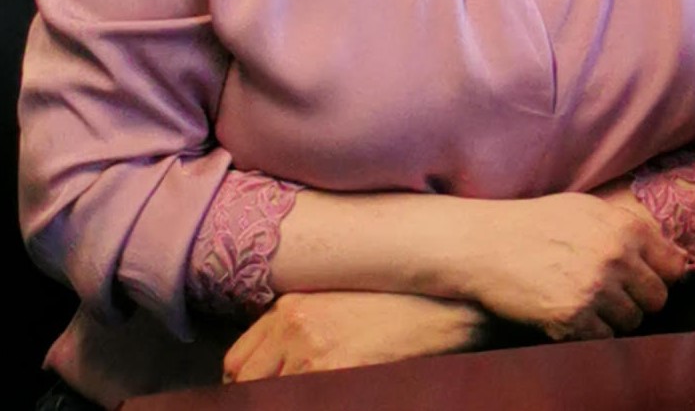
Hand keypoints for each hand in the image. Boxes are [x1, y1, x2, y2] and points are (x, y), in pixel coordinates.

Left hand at [222, 292, 485, 381]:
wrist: (449, 303)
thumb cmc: (403, 304)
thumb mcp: (343, 301)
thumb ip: (305, 322)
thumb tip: (281, 358)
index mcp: (291, 306)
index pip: (239, 359)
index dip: (245, 384)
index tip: (257, 394)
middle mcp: (294, 324)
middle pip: (245, 378)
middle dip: (255, 395)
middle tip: (279, 398)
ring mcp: (312, 348)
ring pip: (271, 393)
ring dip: (283, 398)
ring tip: (313, 393)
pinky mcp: (336, 368)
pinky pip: (300, 398)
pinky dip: (305, 400)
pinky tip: (328, 395)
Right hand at [453, 192, 690, 340]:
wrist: (485, 245)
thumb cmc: (537, 223)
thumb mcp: (589, 209)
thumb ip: (629, 228)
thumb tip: (672, 253)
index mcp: (626, 230)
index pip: (674, 267)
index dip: (663, 275)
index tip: (648, 279)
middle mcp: (616, 260)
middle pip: (657, 299)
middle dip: (641, 299)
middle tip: (619, 296)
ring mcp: (594, 291)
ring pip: (632, 321)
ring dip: (616, 317)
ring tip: (593, 304)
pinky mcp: (571, 318)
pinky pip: (603, 338)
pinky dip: (593, 332)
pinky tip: (576, 315)